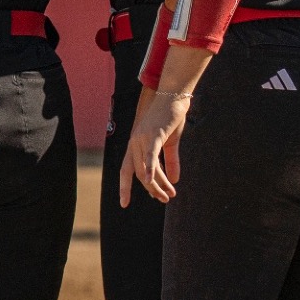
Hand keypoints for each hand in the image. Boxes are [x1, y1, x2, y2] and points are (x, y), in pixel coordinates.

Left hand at [120, 91, 189, 206]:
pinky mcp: (153, 134)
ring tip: (168, 195)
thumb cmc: (170, 117)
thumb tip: (174, 181)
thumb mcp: (170, 143)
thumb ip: (171, 162)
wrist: (174, 96)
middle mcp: (135, 143)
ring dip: (157, 184)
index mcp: (136, 145)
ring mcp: (142, 138)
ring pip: (146, 168)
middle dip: (152, 189)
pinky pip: (150, 154)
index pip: (127, 170)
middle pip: (138, 173)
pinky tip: (149, 180)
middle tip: (164, 199)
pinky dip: (149, 168)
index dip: (124, 187)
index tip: (124, 204)